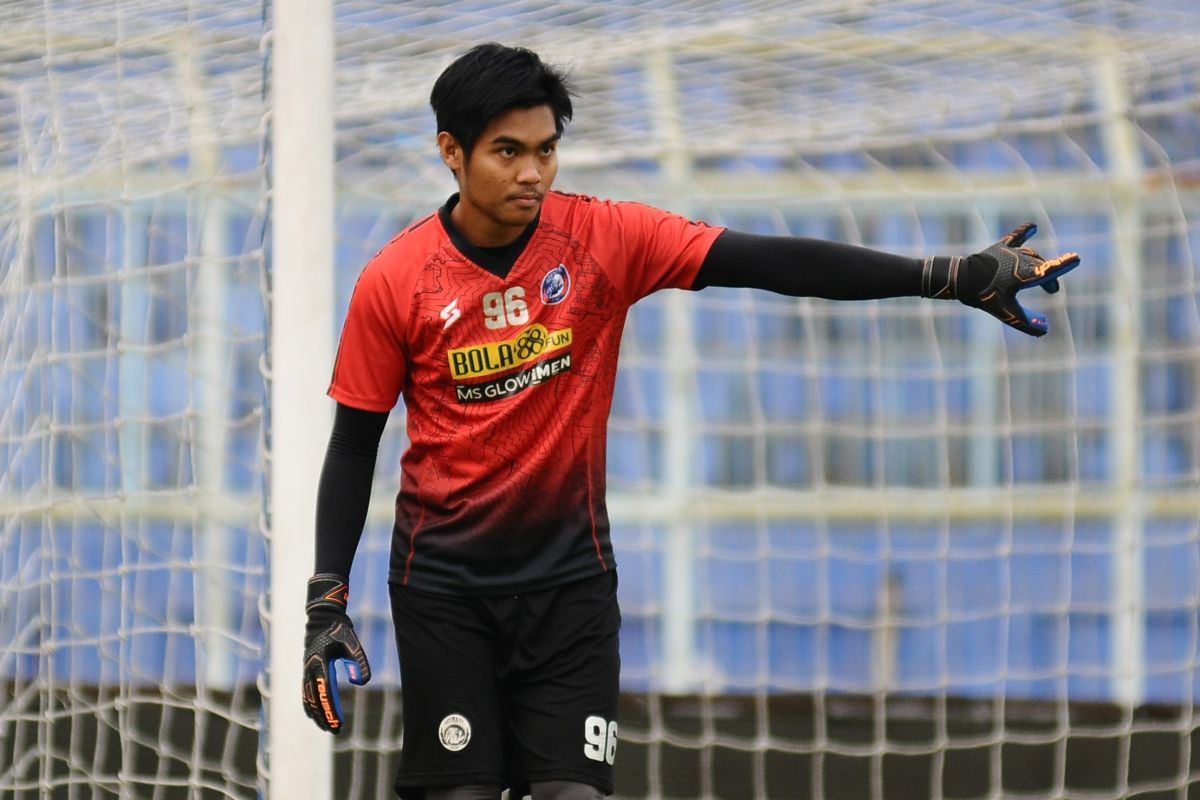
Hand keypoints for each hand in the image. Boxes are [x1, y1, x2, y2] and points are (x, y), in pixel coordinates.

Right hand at [301, 573, 370, 733]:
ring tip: (327, 727)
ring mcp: (305, 670)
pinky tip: (314, 715)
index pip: (324, 693)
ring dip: (315, 714)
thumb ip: (359, 661)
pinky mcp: (306, 670)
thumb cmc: (339, 629)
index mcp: (319, 662)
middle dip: (323, 717)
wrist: (322, 617)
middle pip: (314, 700)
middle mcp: (309, 669)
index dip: (331, 710)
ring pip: (307, 698)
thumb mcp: (352, 642)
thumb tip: (362, 682)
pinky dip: (308, 705)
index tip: (338, 724)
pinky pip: (305, 692)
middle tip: (335, 731)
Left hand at [921, 223, 1079, 335]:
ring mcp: (1011, 252)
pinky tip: (1032, 226)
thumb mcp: (1005, 312)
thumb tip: (1044, 330)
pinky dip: (1024, 232)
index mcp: (1024, 275)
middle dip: (1049, 279)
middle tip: (1052, 291)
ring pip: (1032, 255)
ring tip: (1042, 276)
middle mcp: (1020, 260)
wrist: (961, 279)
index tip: (1076, 258)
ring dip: (1039, 264)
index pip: (1048, 269)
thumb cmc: (984, 296)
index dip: (1063, 265)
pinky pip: (1016, 237)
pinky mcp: (1001, 247)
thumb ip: (1025, 323)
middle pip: (1041, 267)